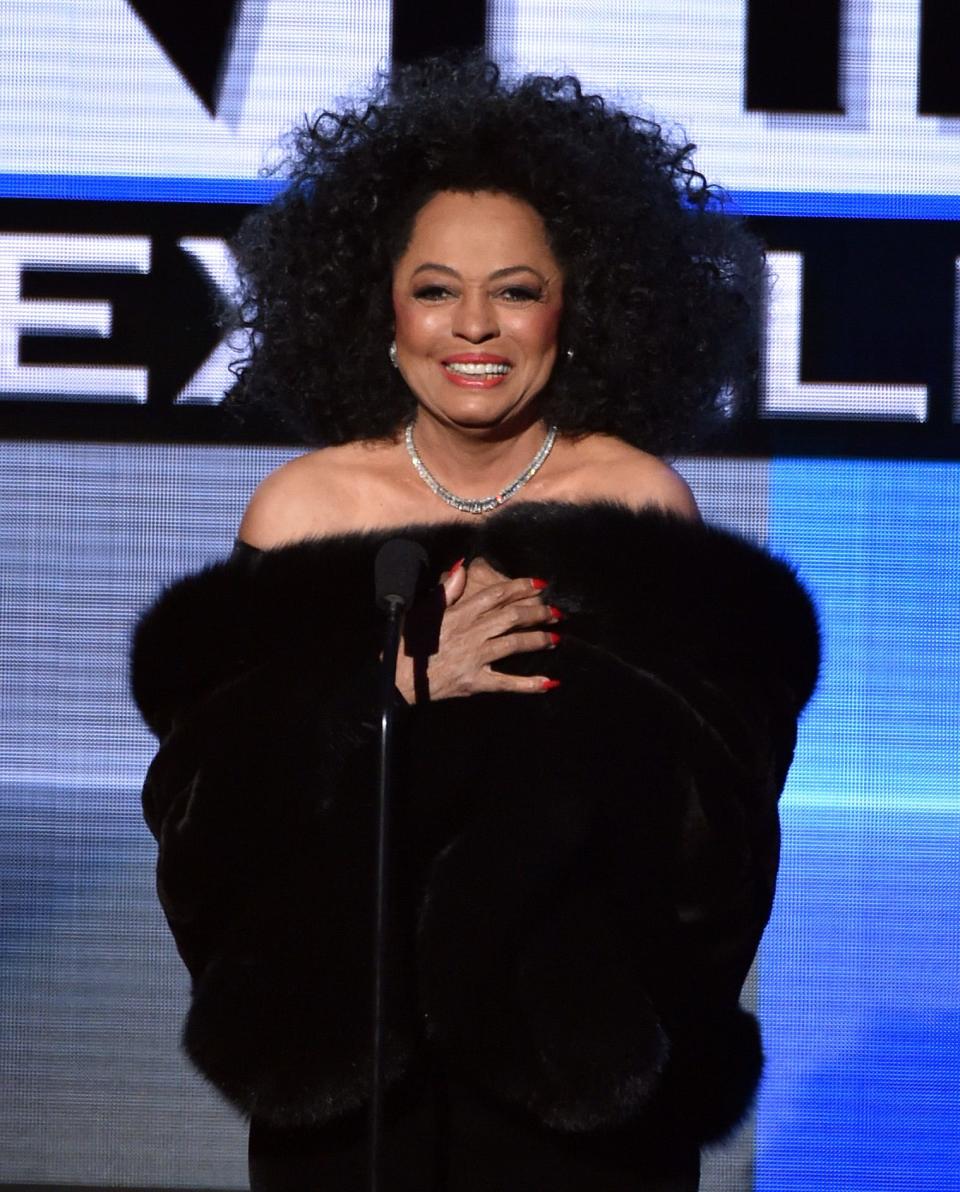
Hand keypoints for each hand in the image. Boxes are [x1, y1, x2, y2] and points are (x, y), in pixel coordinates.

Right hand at [394, 556, 558, 702]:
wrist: (399, 680)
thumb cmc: (410, 645)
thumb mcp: (424, 611)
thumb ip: (446, 590)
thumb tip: (462, 567)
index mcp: (459, 614)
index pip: (495, 595)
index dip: (520, 587)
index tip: (540, 584)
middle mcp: (471, 633)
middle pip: (512, 617)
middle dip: (538, 613)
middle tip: (556, 612)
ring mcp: (476, 658)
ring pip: (514, 644)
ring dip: (539, 640)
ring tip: (557, 638)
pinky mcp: (477, 682)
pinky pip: (508, 682)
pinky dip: (529, 683)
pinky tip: (549, 682)